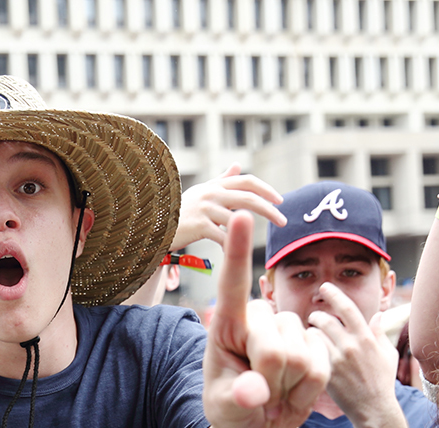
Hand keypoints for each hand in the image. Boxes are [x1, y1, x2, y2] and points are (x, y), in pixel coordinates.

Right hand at [170, 166, 286, 250]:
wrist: (155, 224)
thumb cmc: (180, 210)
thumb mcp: (201, 191)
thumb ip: (221, 180)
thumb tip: (237, 165)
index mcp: (215, 185)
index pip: (246, 182)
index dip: (266, 190)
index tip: (279, 201)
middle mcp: (211, 193)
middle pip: (248, 198)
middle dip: (269, 209)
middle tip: (283, 221)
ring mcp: (205, 208)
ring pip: (238, 218)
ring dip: (254, 230)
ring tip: (261, 240)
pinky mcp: (199, 225)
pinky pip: (223, 236)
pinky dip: (233, 245)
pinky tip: (239, 252)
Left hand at [203, 213, 329, 427]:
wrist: (258, 426)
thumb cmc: (231, 412)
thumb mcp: (225, 412)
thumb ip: (236, 400)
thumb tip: (254, 394)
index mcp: (226, 324)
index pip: (232, 284)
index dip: (239, 251)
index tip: (241, 215)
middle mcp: (259, 319)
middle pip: (275, 345)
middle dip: (268, 378)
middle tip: (255, 393)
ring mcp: (289, 330)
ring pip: (301, 355)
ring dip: (288, 386)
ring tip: (272, 392)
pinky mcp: (314, 344)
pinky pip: (320, 367)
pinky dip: (307, 391)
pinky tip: (291, 394)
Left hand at [307, 284, 399, 424]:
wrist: (373, 410)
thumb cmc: (382, 382)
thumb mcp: (387, 355)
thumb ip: (380, 333)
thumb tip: (377, 315)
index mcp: (366, 338)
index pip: (347, 308)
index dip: (334, 294)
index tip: (325, 287)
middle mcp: (350, 346)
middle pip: (324, 320)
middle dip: (316, 316)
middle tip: (314, 318)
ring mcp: (337, 360)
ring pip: (314, 336)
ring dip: (309, 333)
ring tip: (310, 336)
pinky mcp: (326, 373)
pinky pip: (310, 354)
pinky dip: (307, 349)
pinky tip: (307, 352)